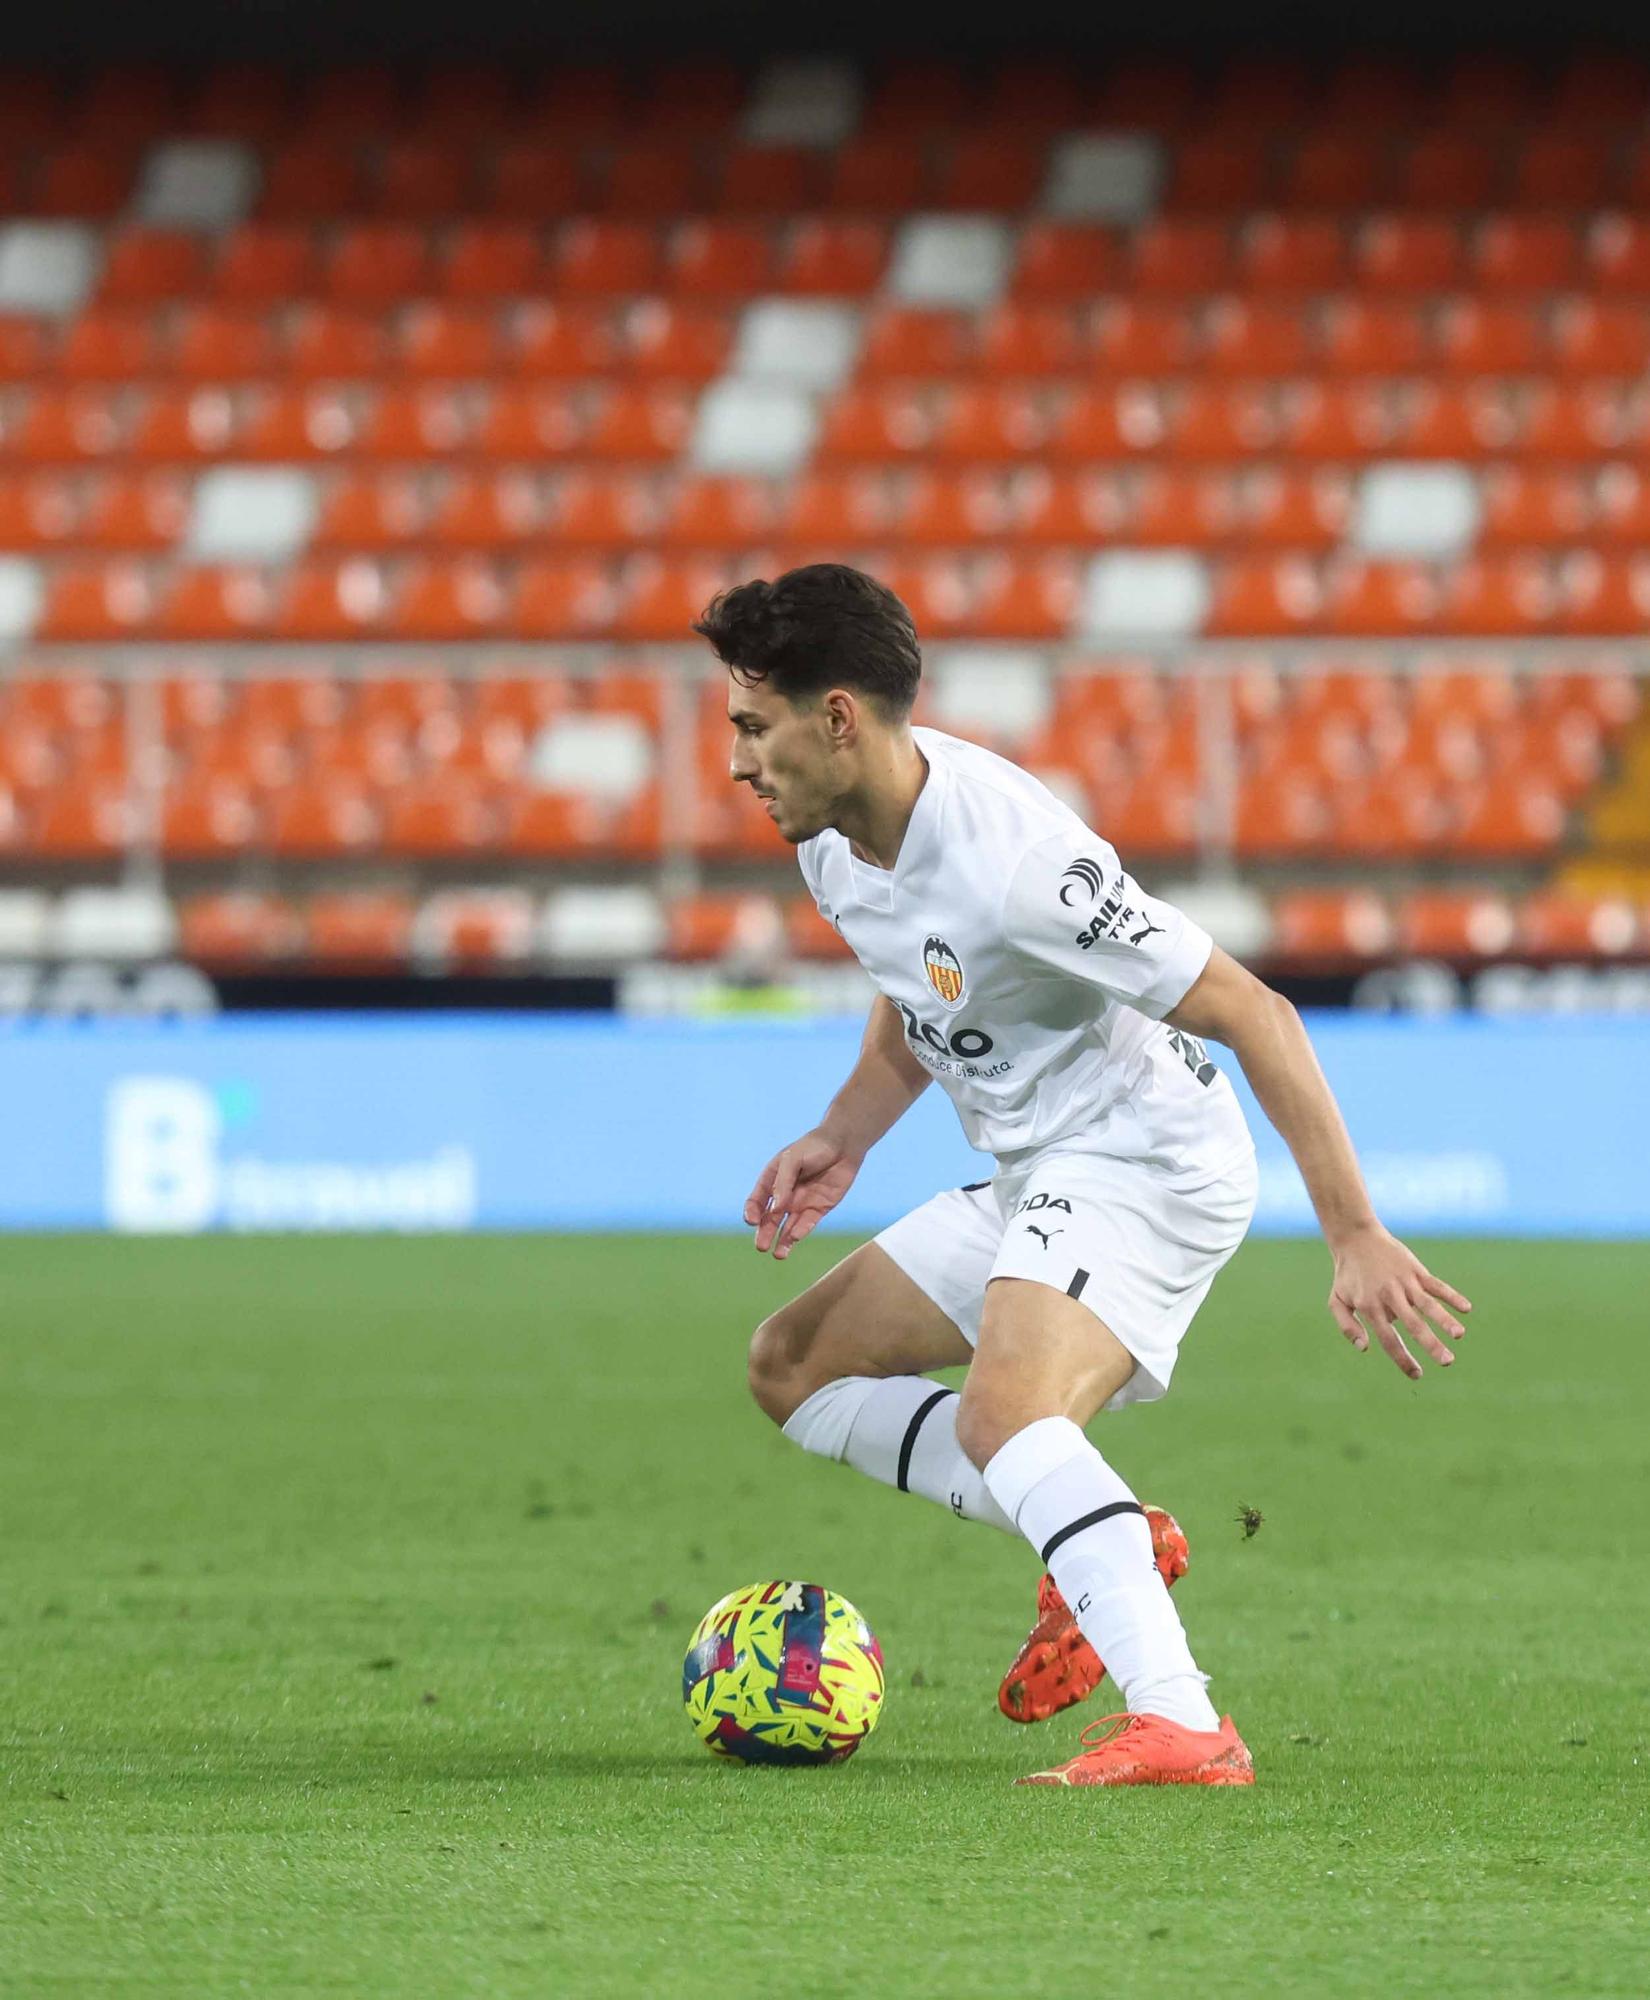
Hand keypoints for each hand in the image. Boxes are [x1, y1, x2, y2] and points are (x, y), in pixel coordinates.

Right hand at [744, 1129, 861, 1259]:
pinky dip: (801, 1231)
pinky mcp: (819, 1208)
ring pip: (788, 1227)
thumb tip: (777, 1208)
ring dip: (782, 1241)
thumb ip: (784, 1182)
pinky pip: (807, 1223)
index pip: (757, 1201)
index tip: (752, 1221)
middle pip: (770, 1219)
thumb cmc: (814, 1146)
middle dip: (764, 1233)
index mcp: (772, 1180)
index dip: (752, 1212)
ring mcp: (801, 1203)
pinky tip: (796, 1238)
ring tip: (778, 1255)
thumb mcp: (793, 1159)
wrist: (843, 1144)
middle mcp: (785, 1195)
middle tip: (761, 1247)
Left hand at [1327, 1223, 1472, 1380]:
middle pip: (1413, 1325)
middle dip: (1431, 1344)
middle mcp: (1389, 1296)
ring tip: (1459, 1335)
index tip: (1417, 1375)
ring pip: (1428, 1304)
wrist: (1355, 1238)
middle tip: (1447, 1362)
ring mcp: (1404, 1282)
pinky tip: (1467, 1308)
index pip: (1389, 1340)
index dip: (1403, 1359)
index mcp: (1370, 1307)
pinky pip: (1436, 1284)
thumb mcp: (1337, 1301)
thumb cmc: (1347, 1275)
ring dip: (1445, 1319)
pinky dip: (1452, 1295)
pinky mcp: (1415, 1270)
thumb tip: (1365, 1348)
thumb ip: (1347, 1326)